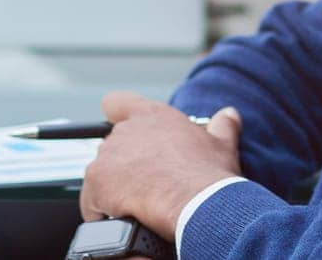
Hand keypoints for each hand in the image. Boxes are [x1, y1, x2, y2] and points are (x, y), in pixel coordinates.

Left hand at [78, 92, 243, 242]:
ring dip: (114, 189)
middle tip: (146, 184)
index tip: (122, 131)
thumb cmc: (209, 177)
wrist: (197, 205)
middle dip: (125, 165)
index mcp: (153, 117)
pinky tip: (123, 219)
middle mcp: (126, 130)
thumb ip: (223, 126)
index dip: (116, 116)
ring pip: (102, 174)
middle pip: (112, 146)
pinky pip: (92, 201)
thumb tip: (229, 116)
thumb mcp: (222, 145)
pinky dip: (103, 212)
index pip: (117, 103)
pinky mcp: (97, 181)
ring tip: (138, 206)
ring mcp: (108, 155)